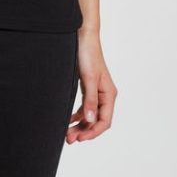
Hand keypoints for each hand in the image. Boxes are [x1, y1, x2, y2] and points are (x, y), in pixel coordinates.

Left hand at [65, 29, 117, 144]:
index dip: (93, 132)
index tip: (80, 138)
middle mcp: (105, 95)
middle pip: (97, 121)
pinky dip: (77, 116)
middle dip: (84, 131)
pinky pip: (84, 108)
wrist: (82, 37)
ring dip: (80, 126)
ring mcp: (96, 92)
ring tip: (67, 134)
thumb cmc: (88, 55)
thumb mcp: (89, 78)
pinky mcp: (88, 88)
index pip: (104, 121)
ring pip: (90, 115)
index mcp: (109, 94)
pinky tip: (68, 121)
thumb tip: (90, 119)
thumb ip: (90, 100)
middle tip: (69, 139)